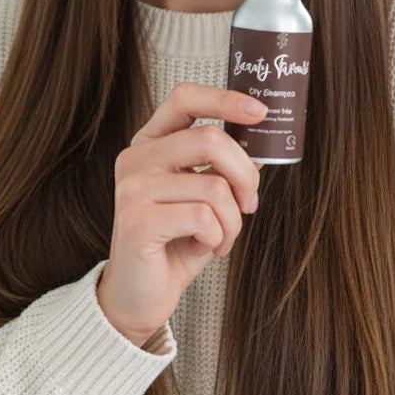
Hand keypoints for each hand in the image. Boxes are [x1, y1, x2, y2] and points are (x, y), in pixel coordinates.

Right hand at [96, 81, 266, 347]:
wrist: (140, 296)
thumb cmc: (176, 242)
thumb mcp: (204, 197)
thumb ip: (223, 168)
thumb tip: (261, 147)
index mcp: (152, 143)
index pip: (184, 97)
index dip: (224, 99)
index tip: (260, 112)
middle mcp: (136, 157)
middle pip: (210, 138)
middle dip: (245, 174)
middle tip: (249, 203)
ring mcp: (133, 187)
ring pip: (214, 186)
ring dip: (233, 220)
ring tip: (221, 237)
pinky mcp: (137, 220)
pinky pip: (203, 217)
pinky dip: (219, 237)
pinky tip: (206, 248)